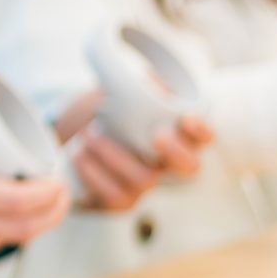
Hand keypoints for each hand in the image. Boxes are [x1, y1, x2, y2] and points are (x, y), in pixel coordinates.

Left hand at [54, 95, 212, 211]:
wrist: (72, 138)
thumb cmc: (108, 112)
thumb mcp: (125, 91)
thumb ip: (144, 85)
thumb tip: (152, 78)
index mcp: (174, 135)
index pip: (204, 138)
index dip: (202, 132)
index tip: (186, 119)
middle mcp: (165, 163)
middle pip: (189, 167)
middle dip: (176, 151)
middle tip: (155, 135)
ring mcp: (144, 183)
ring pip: (145, 180)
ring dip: (116, 156)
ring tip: (89, 135)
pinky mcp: (120, 199)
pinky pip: (114, 196)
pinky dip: (94, 174)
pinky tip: (80, 155)